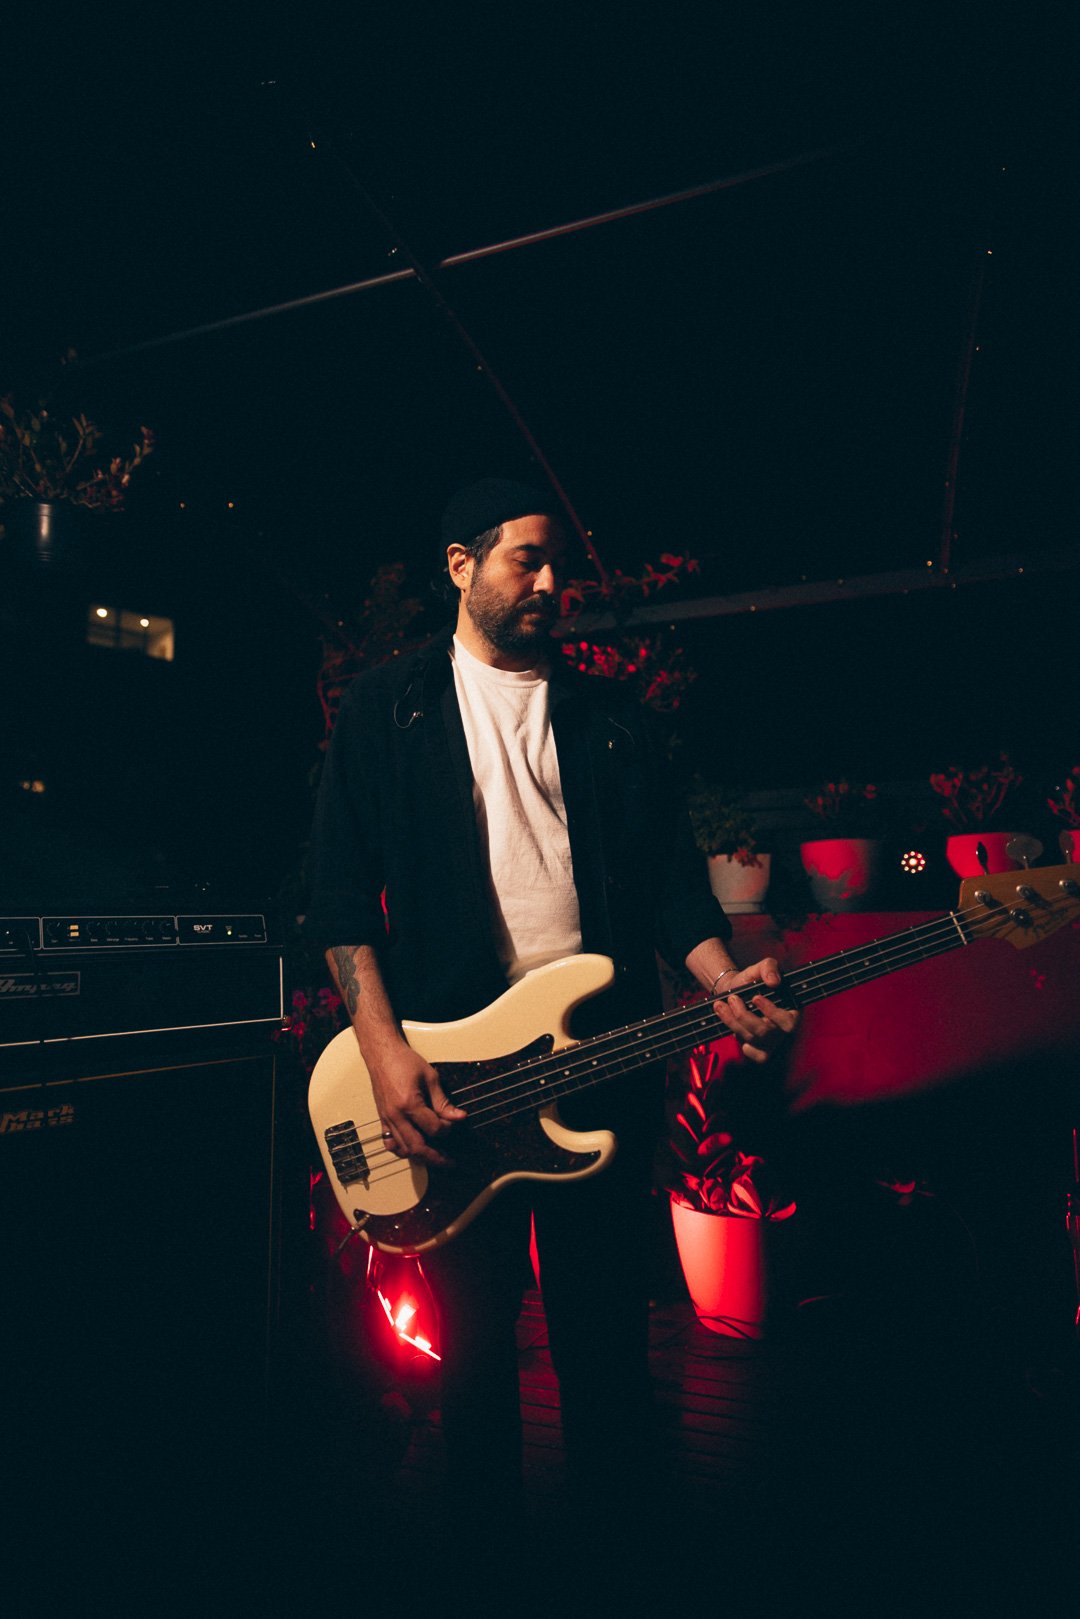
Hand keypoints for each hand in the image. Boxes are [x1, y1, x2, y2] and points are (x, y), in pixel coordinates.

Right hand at [370, 1040, 466, 1164]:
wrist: (382, 1054)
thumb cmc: (404, 1061)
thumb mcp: (430, 1078)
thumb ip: (443, 1101)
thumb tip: (458, 1117)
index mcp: (409, 1104)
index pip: (433, 1128)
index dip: (448, 1129)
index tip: (455, 1123)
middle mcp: (396, 1115)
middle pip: (417, 1147)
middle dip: (436, 1157)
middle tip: (450, 1162)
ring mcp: (387, 1119)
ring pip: (403, 1149)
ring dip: (420, 1156)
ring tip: (435, 1158)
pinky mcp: (382, 1119)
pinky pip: (390, 1143)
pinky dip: (402, 1150)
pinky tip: (412, 1150)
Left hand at [711, 956, 798, 1064]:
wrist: (735, 991)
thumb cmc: (753, 980)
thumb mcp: (762, 966)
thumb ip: (770, 968)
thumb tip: (773, 982)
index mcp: (791, 1011)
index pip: (788, 1022)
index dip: (772, 1013)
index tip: (755, 997)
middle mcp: (783, 1029)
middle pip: (765, 1031)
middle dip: (744, 1015)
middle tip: (732, 998)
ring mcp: (771, 1041)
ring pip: (753, 1039)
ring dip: (733, 1022)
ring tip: (721, 1005)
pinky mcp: (758, 1047)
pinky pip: (753, 1054)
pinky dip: (742, 1042)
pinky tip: (732, 1027)